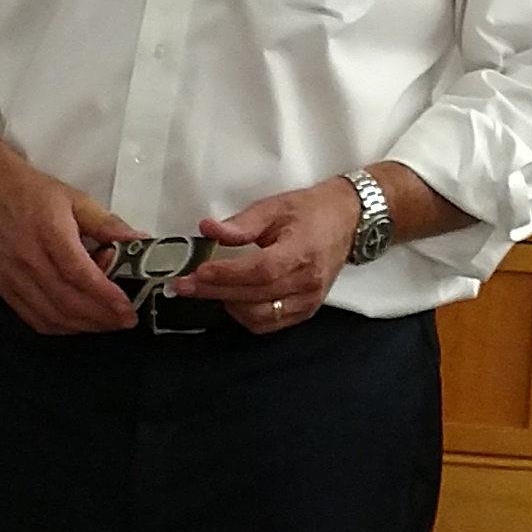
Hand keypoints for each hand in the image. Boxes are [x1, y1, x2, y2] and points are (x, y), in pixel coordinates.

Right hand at [0, 128, 139, 333]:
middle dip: (102, 318)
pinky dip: (58, 327)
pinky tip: (76, 322)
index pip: (80, 275)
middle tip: (125, 320)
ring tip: (107, 322)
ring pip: (51, 315)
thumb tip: (139, 242)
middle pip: (68, 301)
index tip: (127, 309)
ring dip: (83, 325)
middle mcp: (28, 258)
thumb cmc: (29, 192)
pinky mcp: (3, 286)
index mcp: (49, 232)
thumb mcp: (75, 199)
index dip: (106, 297)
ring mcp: (12, 276)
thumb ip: (108, 225)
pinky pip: (32, 318)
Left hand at [180, 180, 360, 331]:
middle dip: (215, 291)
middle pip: (255, 296)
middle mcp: (308, 282)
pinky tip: (231, 300)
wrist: (346, 221)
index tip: (199, 271)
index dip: (228, 275)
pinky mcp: (306, 311)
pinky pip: (270, 324)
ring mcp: (308, 300)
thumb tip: (208, 229)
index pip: (261, 270)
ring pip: (260, 316)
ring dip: (228, 305)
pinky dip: (246, 316)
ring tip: (208, 290)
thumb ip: (240, 224)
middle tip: (185, 285)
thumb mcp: (274, 207)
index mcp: (302, 251)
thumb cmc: (311, 211)